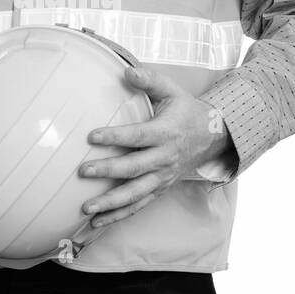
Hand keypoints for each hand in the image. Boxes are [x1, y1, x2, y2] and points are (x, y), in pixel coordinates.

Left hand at [77, 67, 234, 229]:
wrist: (211, 138)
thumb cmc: (185, 111)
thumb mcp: (172, 91)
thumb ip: (150, 80)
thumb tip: (126, 71)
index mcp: (166, 133)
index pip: (139, 136)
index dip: (116, 137)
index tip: (92, 136)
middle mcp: (165, 159)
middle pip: (135, 168)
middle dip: (109, 171)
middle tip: (83, 171)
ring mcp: (163, 178)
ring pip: (136, 194)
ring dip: (111, 203)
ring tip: (86, 208)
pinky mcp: (159, 189)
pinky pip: (138, 206)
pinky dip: (118, 216)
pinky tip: (96, 223)